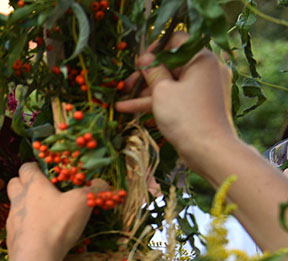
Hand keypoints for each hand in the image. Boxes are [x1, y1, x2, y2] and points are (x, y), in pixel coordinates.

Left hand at [6, 163, 95, 260]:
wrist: (34, 257)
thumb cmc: (57, 224)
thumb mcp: (82, 203)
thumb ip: (94, 190)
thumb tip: (101, 183)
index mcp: (33, 185)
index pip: (26, 167)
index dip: (34, 167)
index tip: (45, 172)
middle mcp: (18, 199)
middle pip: (14, 183)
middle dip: (24, 183)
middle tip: (41, 190)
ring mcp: (12, 219)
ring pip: (14, 205)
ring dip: (25, 205)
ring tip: (42, 212)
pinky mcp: (11, 236)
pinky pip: (16, 225)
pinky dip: (25, 225)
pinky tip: (38, 232)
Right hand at [115, 33, 235, 172]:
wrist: (208, 149)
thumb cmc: (185, 115)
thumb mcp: (162, 90)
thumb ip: (151, 71)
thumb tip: (143, 59)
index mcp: (201, 58)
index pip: (176, 41)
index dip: (154, 49)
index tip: (137, 61)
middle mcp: (206, 69)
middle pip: (171, 64)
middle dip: (145, 74)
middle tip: (125, 83)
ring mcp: (203, 87)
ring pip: (171, 83)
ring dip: (146, 90)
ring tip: (121, 98)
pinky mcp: (199, 104)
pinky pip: (176, 96)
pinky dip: (157, 101)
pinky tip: (129, 109)